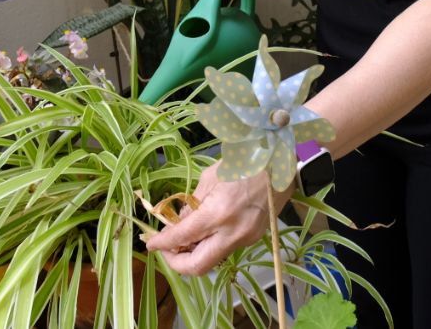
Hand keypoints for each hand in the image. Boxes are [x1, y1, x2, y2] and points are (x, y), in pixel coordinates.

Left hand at [145, 162, 292, 275]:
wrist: (280, 164)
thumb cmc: (242, 163)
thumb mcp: (209, 178)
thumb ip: (191, 204)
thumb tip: (177, 222)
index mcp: (217, 213)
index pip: (181, 238)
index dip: (162, 244)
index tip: (150, 243)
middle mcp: (232, 233)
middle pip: (197, 267)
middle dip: (176, 263)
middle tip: (167, 250)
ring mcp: (245, 239)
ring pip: (212, 260)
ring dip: (193, 254)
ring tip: (184, 238)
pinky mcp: (254, 238)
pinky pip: (225, 249)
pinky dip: (210, 245)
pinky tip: (205, 231)